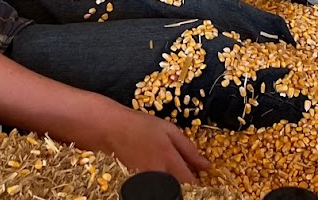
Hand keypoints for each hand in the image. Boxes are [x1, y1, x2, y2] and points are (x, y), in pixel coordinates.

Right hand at [88, 105, 207, 181]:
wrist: (111, 129)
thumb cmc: (141, 126)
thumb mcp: (169, 130)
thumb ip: (189, 149)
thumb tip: (206, 166)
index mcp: (169, 158)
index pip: (190, 182)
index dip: (198, 185)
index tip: (200, 180)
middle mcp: (158, 173)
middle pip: (178, 190)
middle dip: (185, 187)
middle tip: (185, 177)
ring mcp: (145, 180)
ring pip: (166, 191)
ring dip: (173, 186)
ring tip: (170, 174)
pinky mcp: (136, 184)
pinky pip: (153, 189)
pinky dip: (160, 185)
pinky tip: (159, 175)